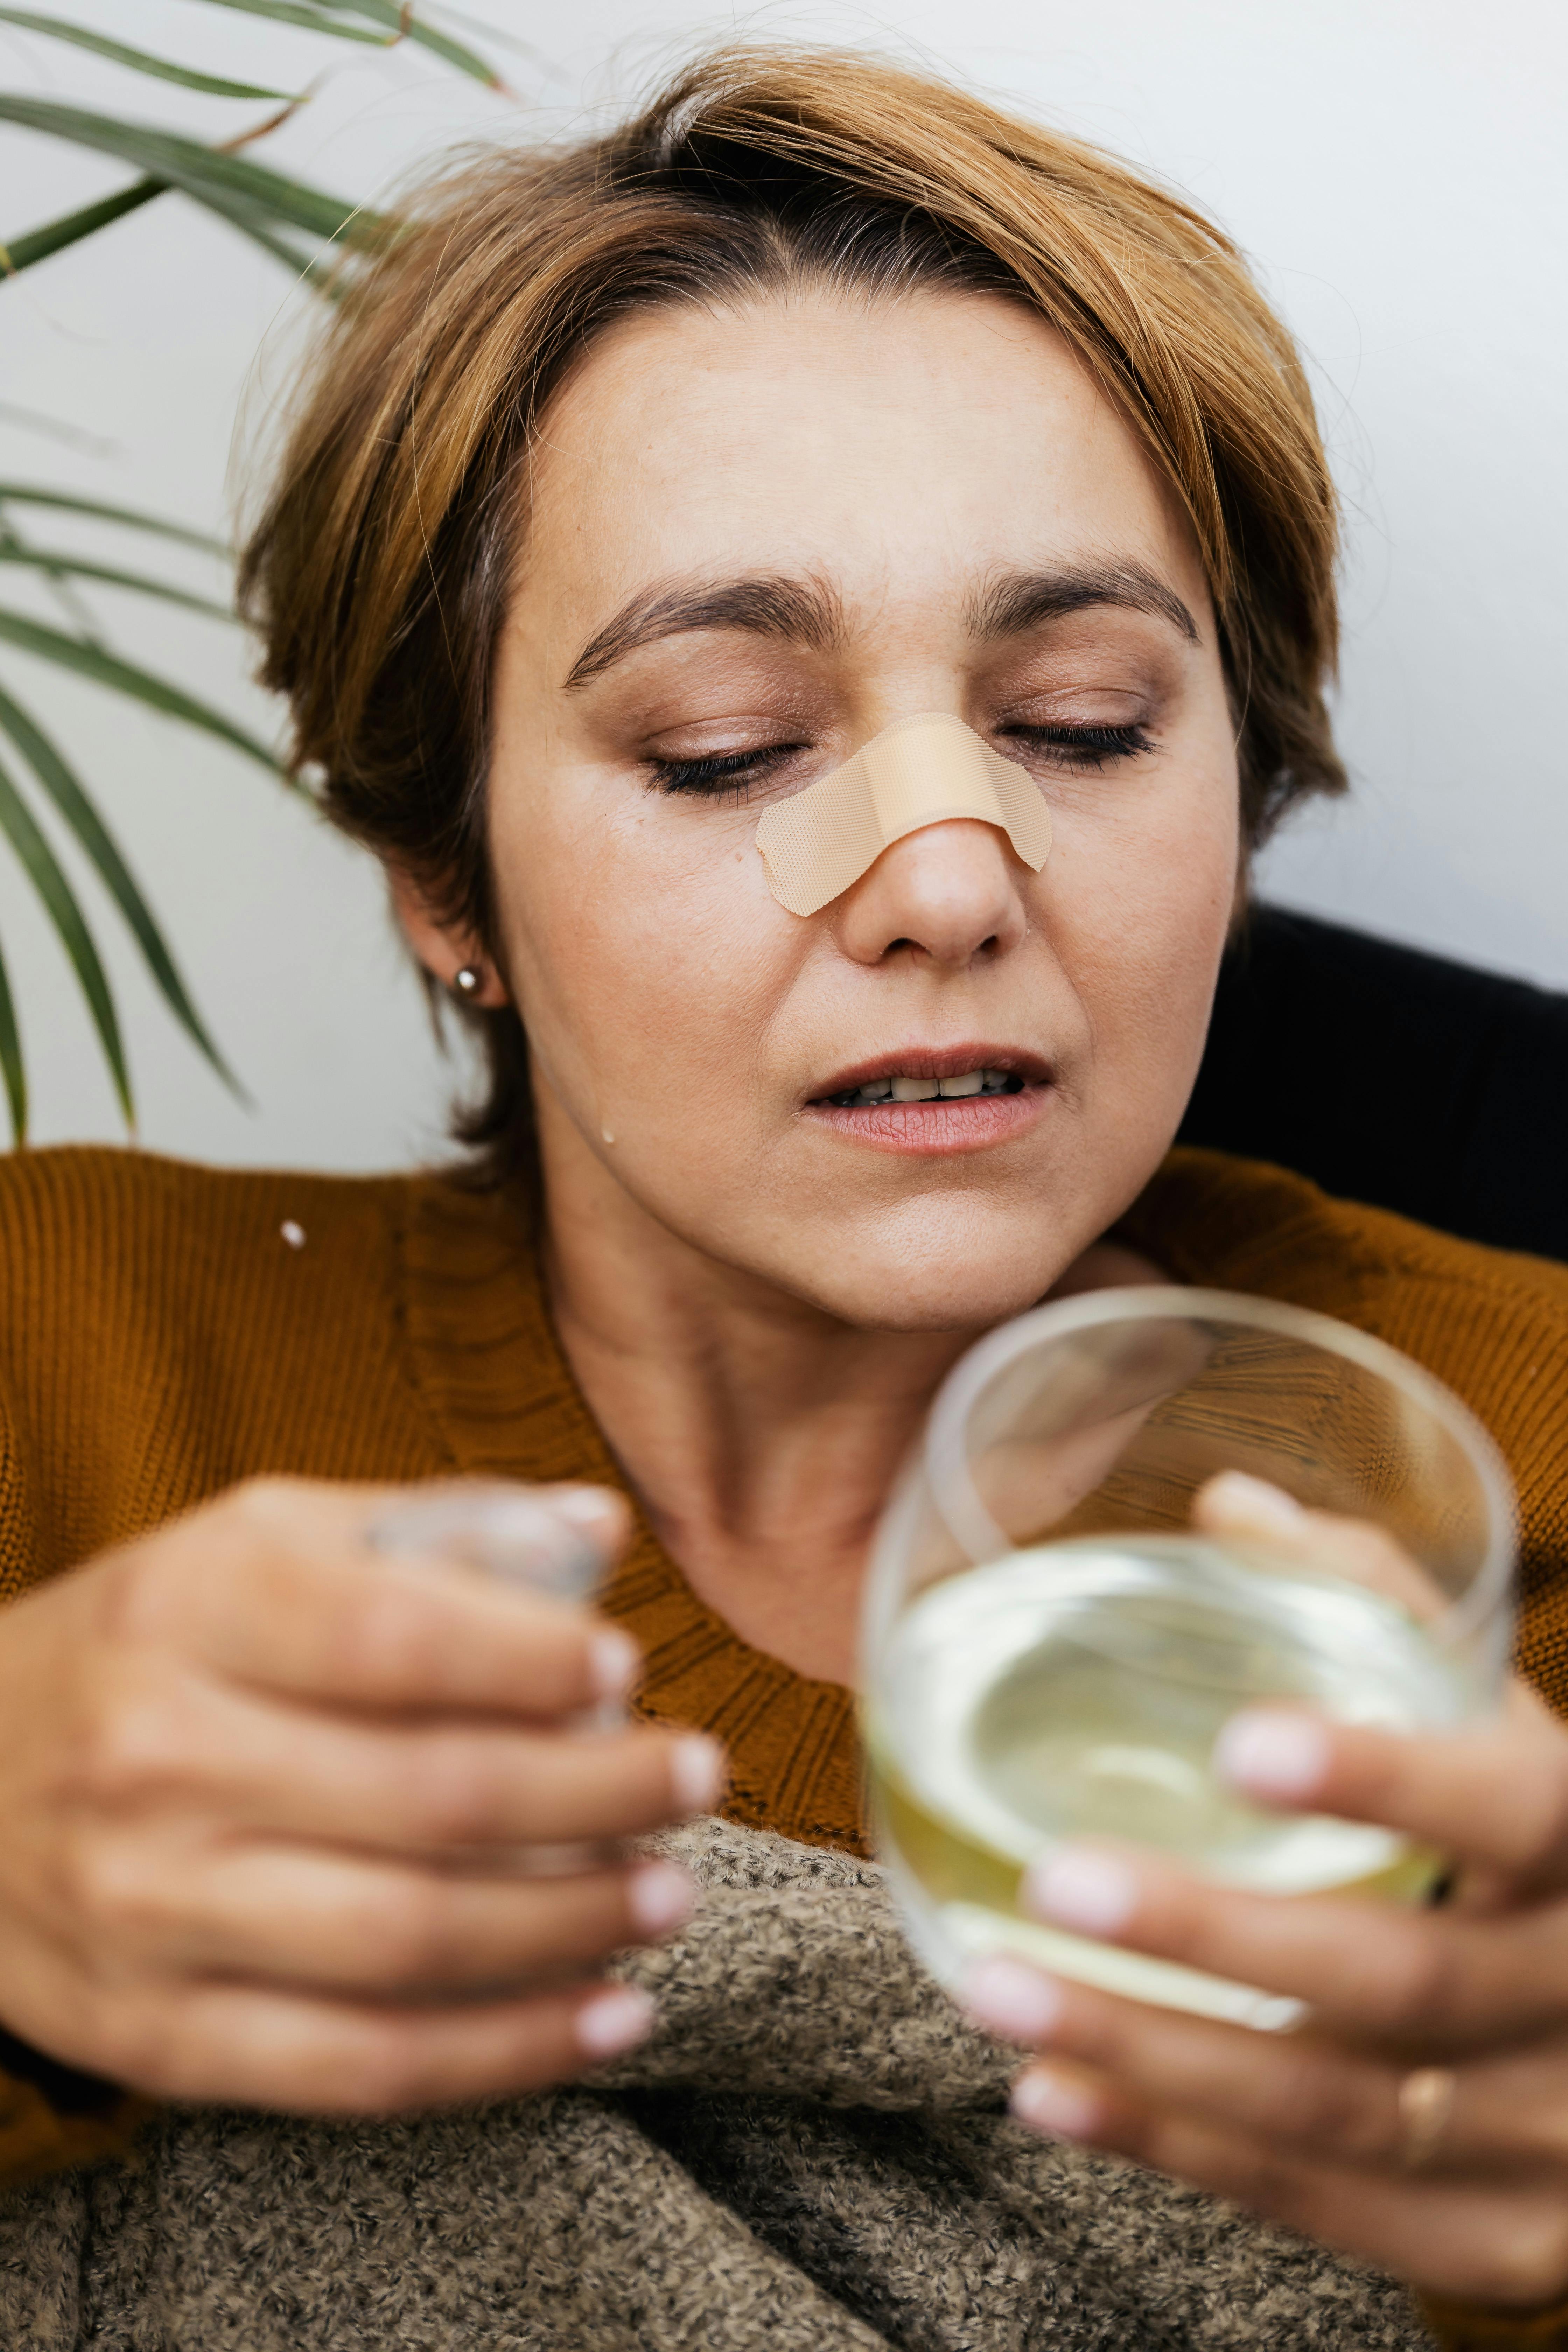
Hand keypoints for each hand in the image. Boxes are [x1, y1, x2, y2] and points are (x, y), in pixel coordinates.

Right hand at [0, 1477, 722, 2114]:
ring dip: (570, 1928)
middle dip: (598, 1795)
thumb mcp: (255, 1542)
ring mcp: (153, 1911)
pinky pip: (358, 2065)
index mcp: (192, 1612)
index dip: (531, 1659)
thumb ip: (426, 1529)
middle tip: (698, 1778)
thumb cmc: (151, 1645)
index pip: (394, 1636)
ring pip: (409, 1943)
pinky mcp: (160, 2033)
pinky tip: (605, 2016)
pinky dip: (501, 2055)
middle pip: (430, 1798)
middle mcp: (164, 1760)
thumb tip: (599, 1531)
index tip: (627, 1668)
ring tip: (670, 1894)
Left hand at [962, 1475, 1567, 2312]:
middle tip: (1051, 1877)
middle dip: (1214, 1933)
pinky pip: (1322, 2206)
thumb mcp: (1510, 1730)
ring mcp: (1548, 2141)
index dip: (1389, 1782)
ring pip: (1337, 2109)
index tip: (1244, 1744)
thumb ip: (1387, 1609)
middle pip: (1399, 1978)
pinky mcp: (1496, 2241)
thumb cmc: (1551, 1848)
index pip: (1520, 1811)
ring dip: (1154, 2051)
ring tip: (998, 1985)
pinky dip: (1176, 2145)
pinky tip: (1054, 2089)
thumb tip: (1232, 1504)